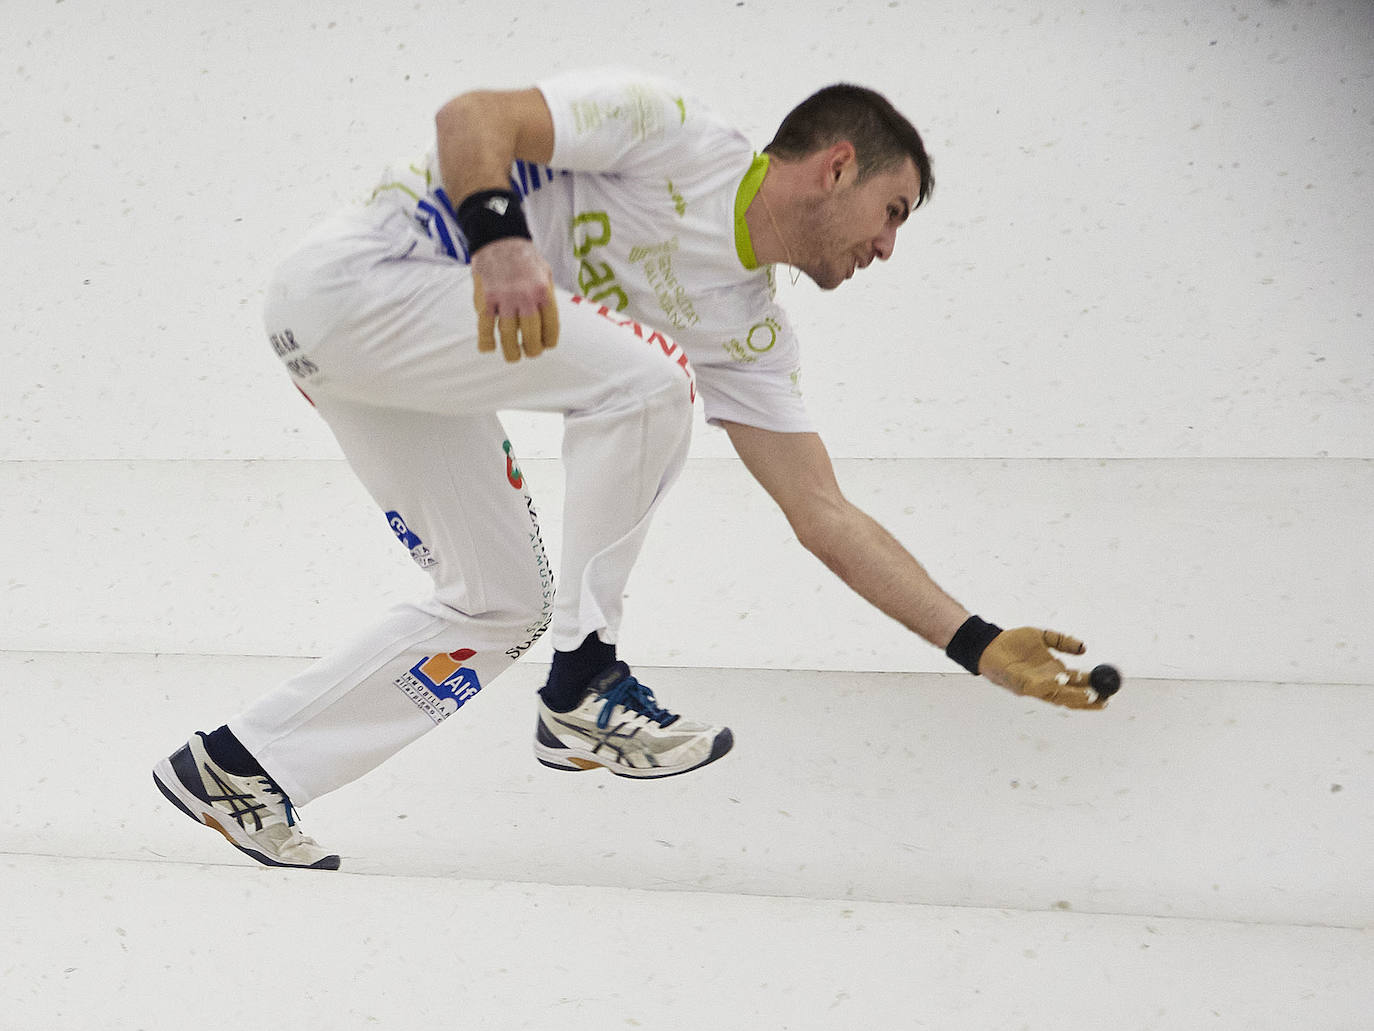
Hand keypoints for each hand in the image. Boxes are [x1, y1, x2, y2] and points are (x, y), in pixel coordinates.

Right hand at [471, 238, 559, 360]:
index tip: (546, 345)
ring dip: (511, 351)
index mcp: (543, 292)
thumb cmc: (524, 257)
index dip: (549, 341)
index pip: (550, 327)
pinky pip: (485, 327)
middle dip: (532, 349)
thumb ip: (547, 297)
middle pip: (531, 336)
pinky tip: (488, 348)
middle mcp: (525, 297)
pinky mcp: (486, 299)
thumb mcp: (545, 273)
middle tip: (530, 352)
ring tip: (513, 356)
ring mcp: (504, 299)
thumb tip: (548, 323)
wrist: (499, 237)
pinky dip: (486, 342)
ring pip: (508, 335)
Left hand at [979, 627, 1106, 709]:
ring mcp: (1035, 685)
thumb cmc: (1015, 642)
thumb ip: (1063, 641)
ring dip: (1073, 696)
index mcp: (1054, 672)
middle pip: (1071, 696)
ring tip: (1089, 695)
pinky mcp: (1022, 684)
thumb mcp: (1043, 637)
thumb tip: (1084, 649)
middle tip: (1104, 698)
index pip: (1078, 685)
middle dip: (1088, 699)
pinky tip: (1062, 680)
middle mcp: (1047, 682)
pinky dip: (1051, 685)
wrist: (990, 643)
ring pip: (1058, 695)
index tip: (1110, 689)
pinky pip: (1039, 687)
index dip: (1094, 689)